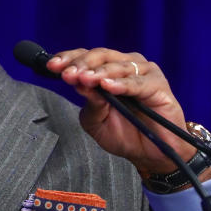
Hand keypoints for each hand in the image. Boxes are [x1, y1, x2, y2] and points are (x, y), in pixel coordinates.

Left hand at [46, 48, 197, 177]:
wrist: (151, 155)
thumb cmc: (123, 134)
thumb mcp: (96, 121)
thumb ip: (88, 102)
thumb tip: (77, 83)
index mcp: (107, 70)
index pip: (85, 57)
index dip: (68, 59)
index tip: (52, 67)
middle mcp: (125, 66)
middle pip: (100, 55)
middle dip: (81, 64)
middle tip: (68, 74)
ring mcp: (143, 73)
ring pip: (117, 65)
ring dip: (99, 72)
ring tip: (86, 79)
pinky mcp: (159, 85)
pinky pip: (137, 83)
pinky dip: (121, 83)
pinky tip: (108, 86)